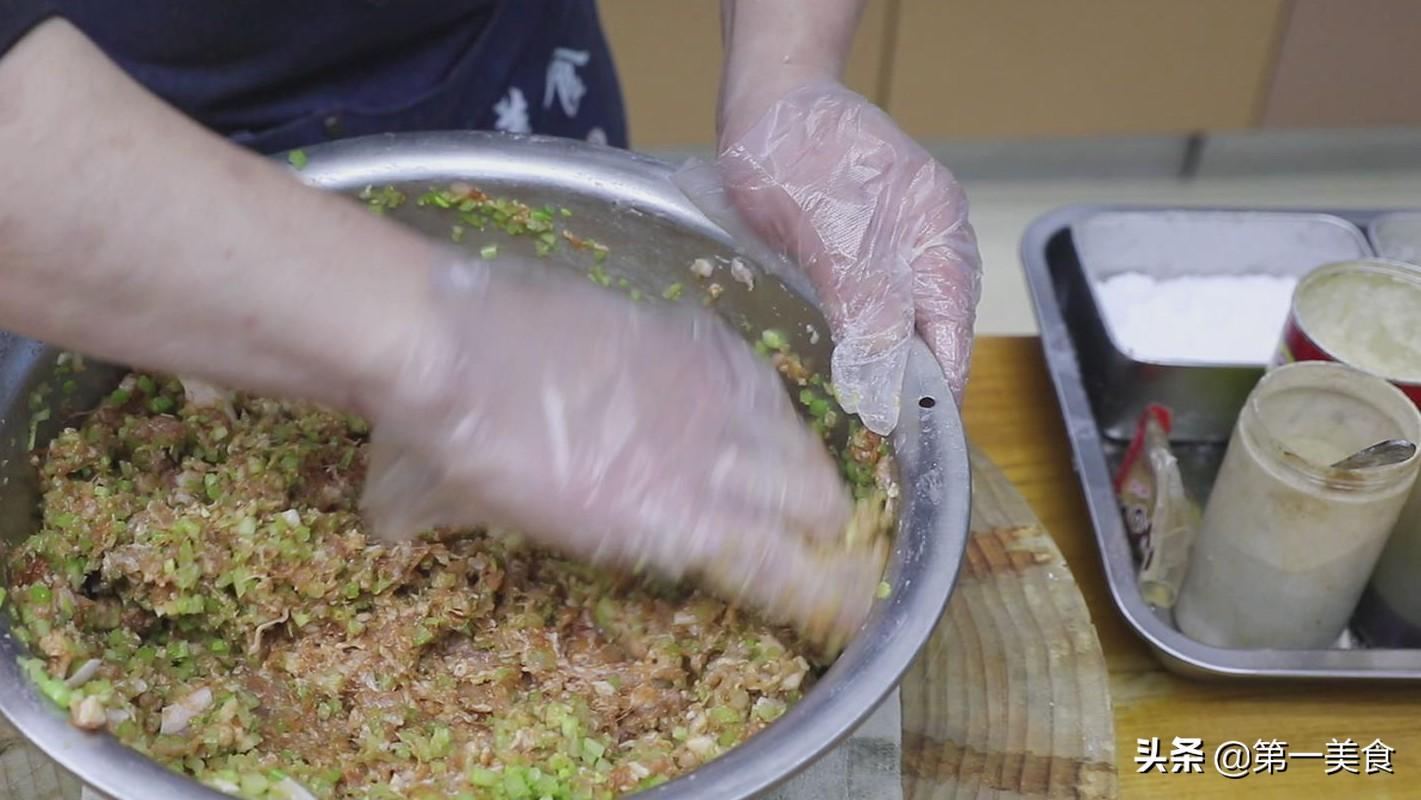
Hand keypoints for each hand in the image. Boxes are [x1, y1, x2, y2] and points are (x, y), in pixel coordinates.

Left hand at [360, 254, 883, 644]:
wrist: (446, 345)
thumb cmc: (455, 447)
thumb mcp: (502, 521)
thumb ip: (565, 532)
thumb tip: (532, 531)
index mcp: (658, 522)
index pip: (771, 566)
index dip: (819, 591)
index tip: (844, 605)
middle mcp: (695, 463)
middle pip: (800, 501)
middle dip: (823, 528)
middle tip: (827, 538)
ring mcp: (692, 395)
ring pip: (787, 437)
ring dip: (808, 468)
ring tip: (814, 481)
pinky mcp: (678, 340)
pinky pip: (751, 377)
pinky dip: (770, 403)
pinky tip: (770, 411)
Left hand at [706, 80, 981, 433]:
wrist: (767, 98)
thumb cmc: (795, 152)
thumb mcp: (829, 236)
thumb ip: (865, 309)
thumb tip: (885, 387)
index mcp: (939, 237)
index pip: (952, 337)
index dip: (930, 391)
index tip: (903, 440)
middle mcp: (932, 242)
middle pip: (934, 334)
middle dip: (905, 384)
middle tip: (868, 433)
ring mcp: (902, 242)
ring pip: (904, 323)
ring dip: (881, 363)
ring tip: (852, 406)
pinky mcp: (867, 245)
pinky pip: (876, 304)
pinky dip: (861, 334)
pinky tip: (838, 356)